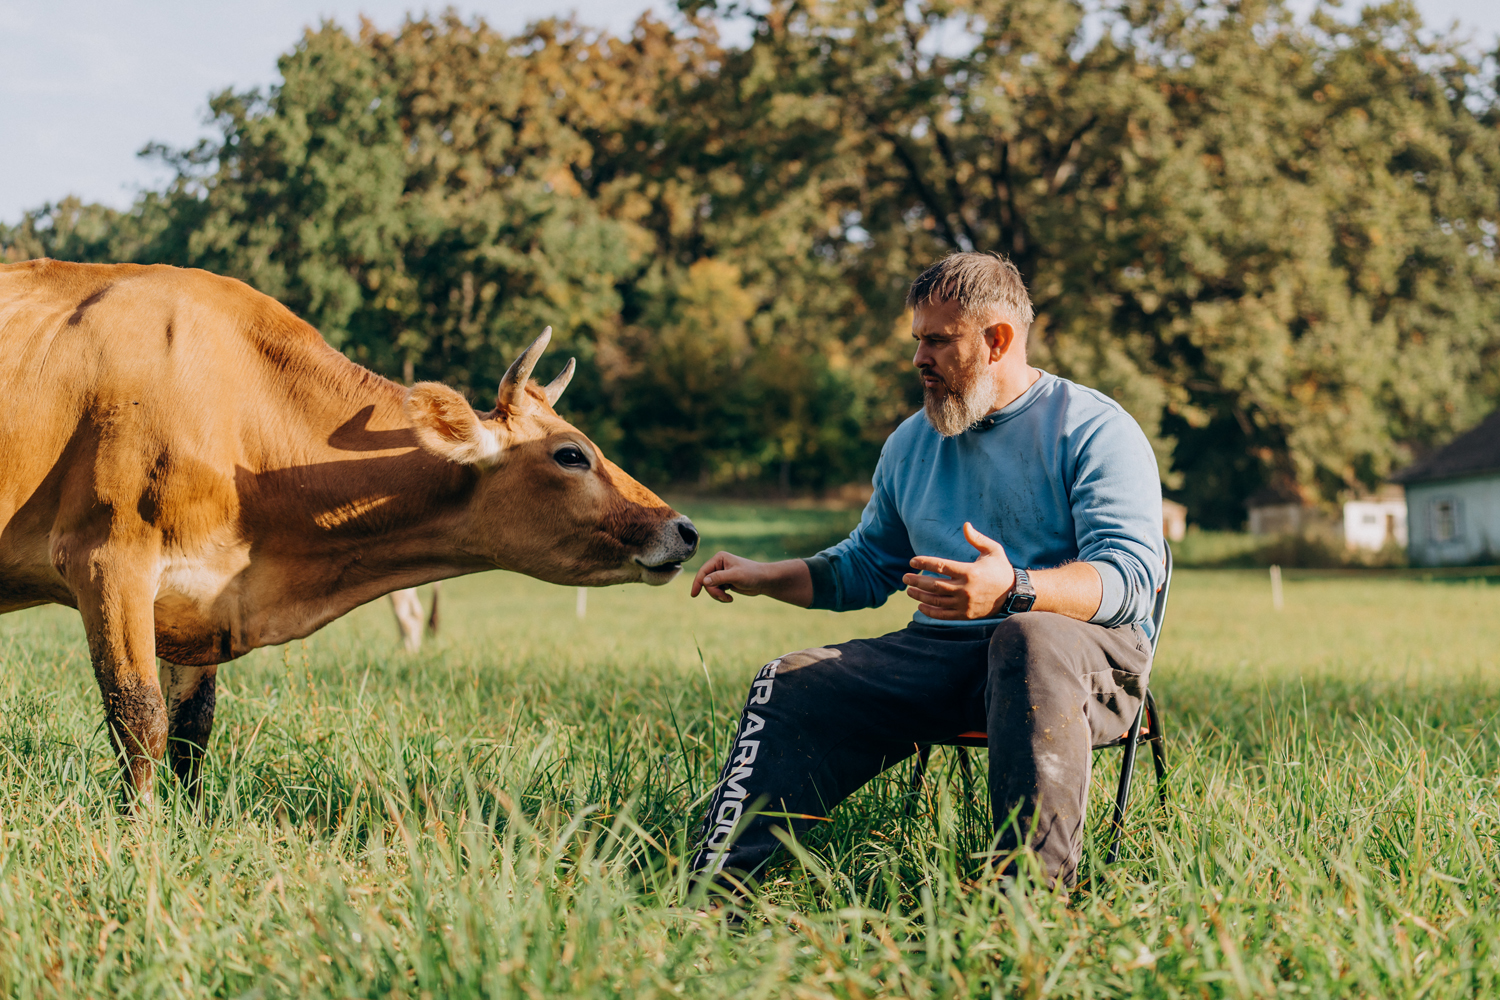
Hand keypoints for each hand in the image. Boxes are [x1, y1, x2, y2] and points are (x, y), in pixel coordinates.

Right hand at [691, 551, 776, 602]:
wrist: (764, 581)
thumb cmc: (752, 574)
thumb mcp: (735, 576)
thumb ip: (719, 578)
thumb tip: (704, 581)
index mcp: (719, 558)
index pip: (703, 571)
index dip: (697, 583)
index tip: (694, 595)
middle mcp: (718, 565)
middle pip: (706, 582)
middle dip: (714, 591)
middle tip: (724, 597)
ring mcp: (721, 574)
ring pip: (711, 588)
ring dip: (718, 595)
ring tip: (729, 598)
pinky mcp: (724, 582)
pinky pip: (716, 591)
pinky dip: (721, 596)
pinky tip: (730, 598)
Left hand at [902, 523, 1016, 619]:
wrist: (1014, 594)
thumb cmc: (1001, 569)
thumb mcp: (993, 550)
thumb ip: (977, 539)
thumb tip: (965, 525)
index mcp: (969, 572)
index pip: (940, 566)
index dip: (924, 563)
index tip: (912, 561)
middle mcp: (965, 589)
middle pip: (934, 585)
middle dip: (916, 581)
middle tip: (905, 578)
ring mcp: (965, 604)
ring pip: (936, 601)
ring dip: (920, 596)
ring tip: (909, 591)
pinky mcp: (966, 614)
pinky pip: (944, 615)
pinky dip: (930, 611)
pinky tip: (921, 606)